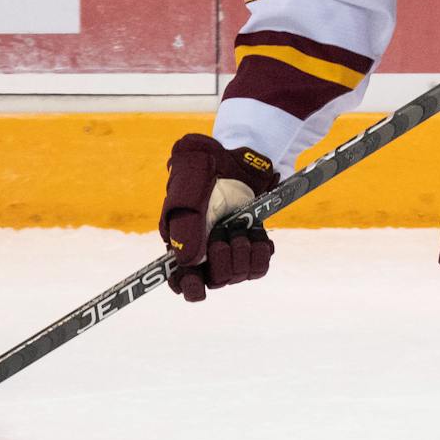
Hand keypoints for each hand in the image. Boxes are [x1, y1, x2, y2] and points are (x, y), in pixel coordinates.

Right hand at [159, 134, 280, 302]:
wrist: (240, 153)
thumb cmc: (204, 167)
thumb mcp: (188, 190)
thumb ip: (185, 227)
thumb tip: (187, 263)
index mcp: (180, 241)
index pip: (180, 280)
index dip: (188, 286)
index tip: (196, 285)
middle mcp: (204, 250)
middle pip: (214, 281)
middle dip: (222, 259)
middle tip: (223, 233)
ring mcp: (229, 248)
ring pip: (237, 275)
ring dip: (242, 251)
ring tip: (240, 227)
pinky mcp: (250, 244)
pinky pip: (258, 267)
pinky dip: (260, 252)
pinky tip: (256, 234)